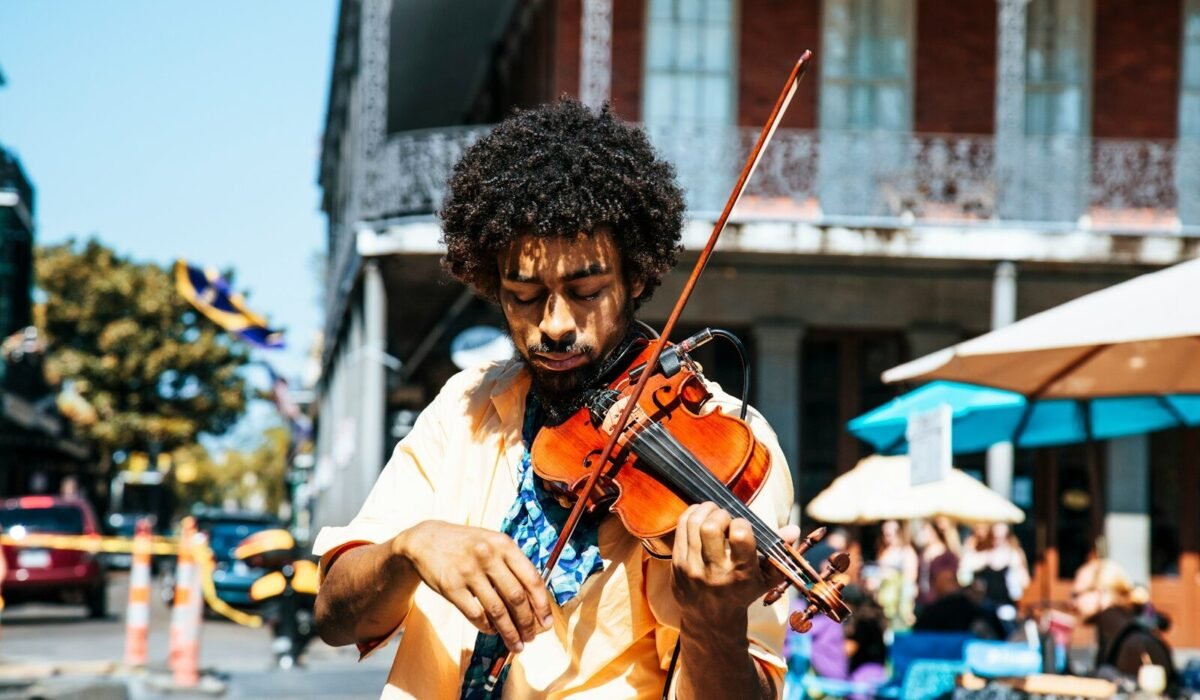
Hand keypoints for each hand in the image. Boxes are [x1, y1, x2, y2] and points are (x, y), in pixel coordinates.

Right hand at [394, 521, 552, 651]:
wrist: (425, 540)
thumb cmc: (466, 545)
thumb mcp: (492, 544)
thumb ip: (513, 565)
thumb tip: (535, 602)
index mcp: (503, 545)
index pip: (531, 578)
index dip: (542, 604)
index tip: (546, 622)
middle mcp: (488, 556)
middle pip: (516, 597)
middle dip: (527, 623)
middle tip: (531, 638)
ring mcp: (468, 571)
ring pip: (497, 610)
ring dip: (509, 632)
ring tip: (516, 644)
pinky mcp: (451, 587)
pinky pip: (476, 614)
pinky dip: (487, 627)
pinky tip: (492, 631)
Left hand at [670, 502, 797, 629]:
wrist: (711, 620)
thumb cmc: (743, 593)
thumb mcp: (766, 579)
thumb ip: (780, 552)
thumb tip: (793, 528)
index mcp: (741, 574)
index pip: (740, 535)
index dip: (742, 523)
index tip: (742, 527)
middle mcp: (715, 572)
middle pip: (712, 526)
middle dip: (721, 514)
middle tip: (726, 518)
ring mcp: (692, 568)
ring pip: (694, 523)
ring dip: (705, 510)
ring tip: (713, 513)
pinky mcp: (676, 564)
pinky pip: (681, 528)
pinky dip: (691, 515)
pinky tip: (700, 517)